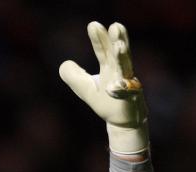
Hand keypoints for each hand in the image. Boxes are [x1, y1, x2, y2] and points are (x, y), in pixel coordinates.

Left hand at [59, 22, 148, 153]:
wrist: (122, 122)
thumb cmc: (106, 103)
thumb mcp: (84, 88)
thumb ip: (74, 75)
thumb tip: (65, 64)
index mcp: (110, 69)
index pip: (104, 51)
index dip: (99, 38)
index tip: (93, 25)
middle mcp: (121, 73)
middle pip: (118, 54)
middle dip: (117, 40)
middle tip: (115, 25)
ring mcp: (128, 86)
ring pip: (126, 69)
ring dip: (123, 57)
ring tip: (119, 46)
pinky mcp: (130, 101)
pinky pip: (126, 94)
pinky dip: (121, 90)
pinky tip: (114, 87)